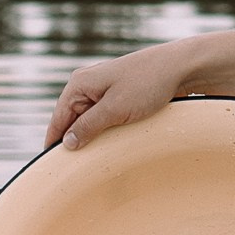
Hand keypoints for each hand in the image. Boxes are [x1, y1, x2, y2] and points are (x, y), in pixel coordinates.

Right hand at [44, 41, 194, 151]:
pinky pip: (103, 117)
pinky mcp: (118, 95)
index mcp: (79, 84)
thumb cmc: (147, 83)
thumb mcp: (115, 109)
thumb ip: (88, 126)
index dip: (55, 143)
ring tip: (95, 158)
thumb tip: (67, 143)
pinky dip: (105, 130)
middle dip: (75, 141)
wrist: (180, 67)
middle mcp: (87, 85)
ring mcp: (103, 89)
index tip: (55, 166)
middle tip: (78, 168)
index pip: (58, 120)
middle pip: (71, 121)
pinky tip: (110, 144)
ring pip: (88, 120)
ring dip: (92, 137)